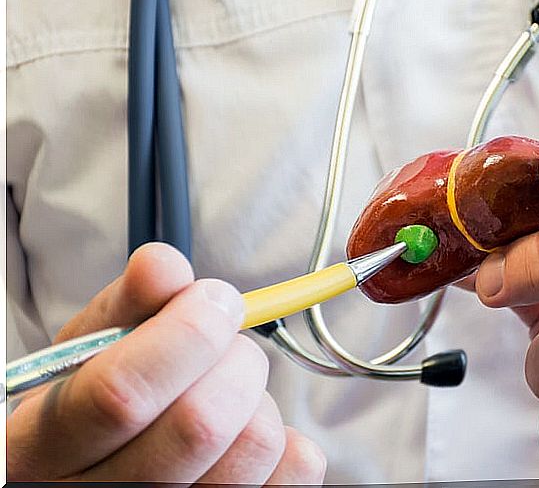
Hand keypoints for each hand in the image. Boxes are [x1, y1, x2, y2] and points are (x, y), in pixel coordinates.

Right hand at [7, 243, 326, 483]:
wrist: (96, 471)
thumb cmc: (92, 403)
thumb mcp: (86, 354)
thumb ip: (127, 307)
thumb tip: (163, 266)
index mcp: (46, 449)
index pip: (122, 394)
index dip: (185, 334)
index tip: (215, 299)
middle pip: (201, 424)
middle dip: (234, 357)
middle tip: (227, 343)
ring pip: (256, 444)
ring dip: (259, 397)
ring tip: (229, 390)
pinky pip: (296, 470)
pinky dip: (290, 438)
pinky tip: (248, 430)